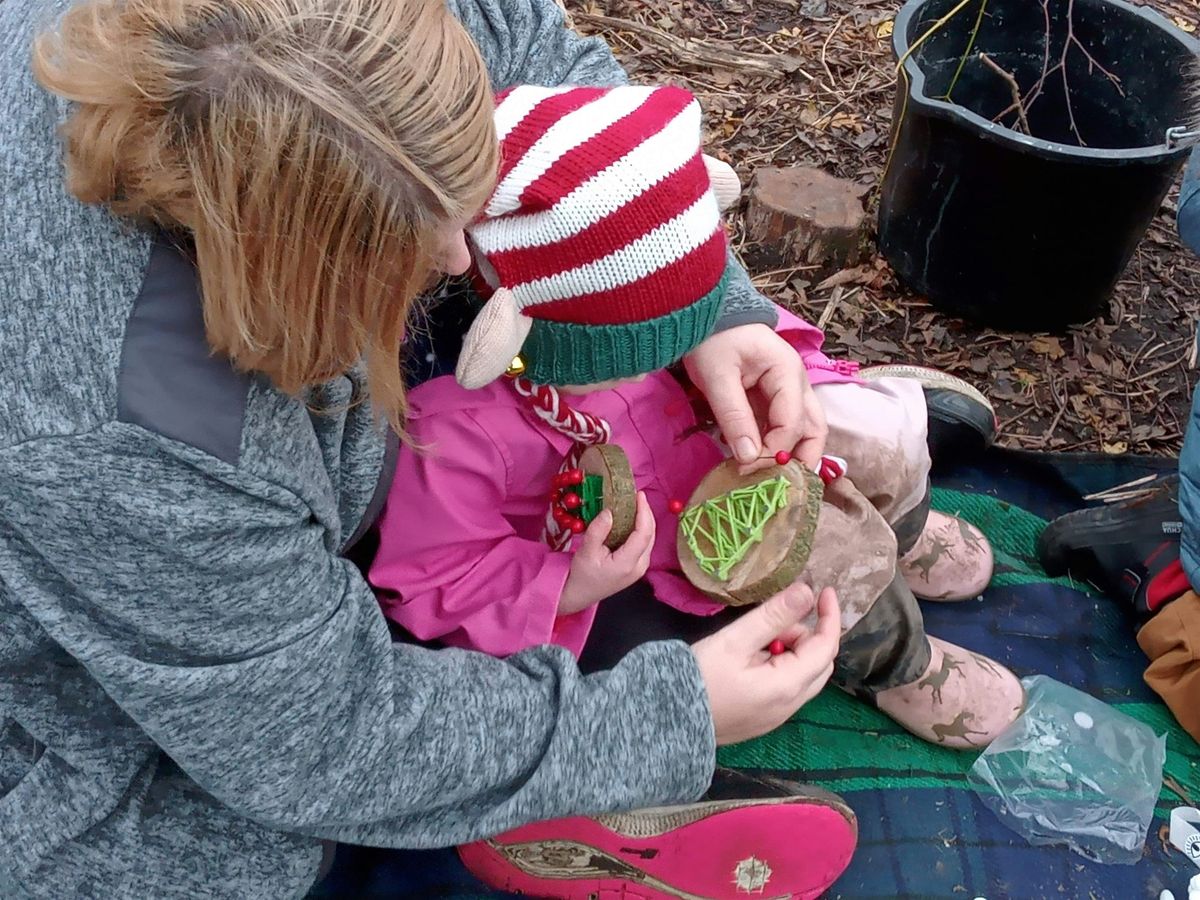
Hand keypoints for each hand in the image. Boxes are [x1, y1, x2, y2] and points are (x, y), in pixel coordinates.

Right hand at [559, 492, 655, 614]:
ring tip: (634, 503)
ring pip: (649, 539)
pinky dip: (639, 529)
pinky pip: (643, 543)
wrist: (579, 595)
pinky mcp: (636, 566)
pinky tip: (630, 519)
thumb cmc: (581, 575)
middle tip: (637, 496)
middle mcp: (639, 566)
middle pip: (650, 535)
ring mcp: (640, 567)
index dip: (644, 512)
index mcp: (628, 563)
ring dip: (644, 520)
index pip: (643, 534)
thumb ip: (598, 531)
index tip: (640, 495)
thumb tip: (609, 512)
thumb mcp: (586, 552)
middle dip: (646, 513)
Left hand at [684, 324, 827, 472]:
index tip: (749, 468)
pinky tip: (757, 462)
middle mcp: (797, 384)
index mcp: (788, 373)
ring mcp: (788, 392)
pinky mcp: (774, 400)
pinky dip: (775, 446)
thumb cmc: (713, 339)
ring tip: (775, 480)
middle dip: (803, 459)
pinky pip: (783, 427)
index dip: (775, 450)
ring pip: (805, 430)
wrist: (707, 316)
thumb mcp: (717, 377)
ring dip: (793, 455)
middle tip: (783, 487)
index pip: (793, 422)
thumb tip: (747, 459)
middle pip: (815, 428)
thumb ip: (733, 416)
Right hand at [691, 582, 839, 745]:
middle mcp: (790, 705)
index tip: (826, 590)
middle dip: (807, 634)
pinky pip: (788, 687)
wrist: (669, 720)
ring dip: (792, 650)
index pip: (825, 647)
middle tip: (775, 620)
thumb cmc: (700, 676)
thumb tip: (805, 591)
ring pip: (804, 675)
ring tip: (756, 640)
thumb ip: (773, 616)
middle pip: (820, 663)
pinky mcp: (764, 719)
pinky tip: (752, 659)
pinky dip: (782, 665)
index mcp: (787, 686)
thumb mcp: (735, 640)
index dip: (830, 616)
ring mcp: (778, 716)